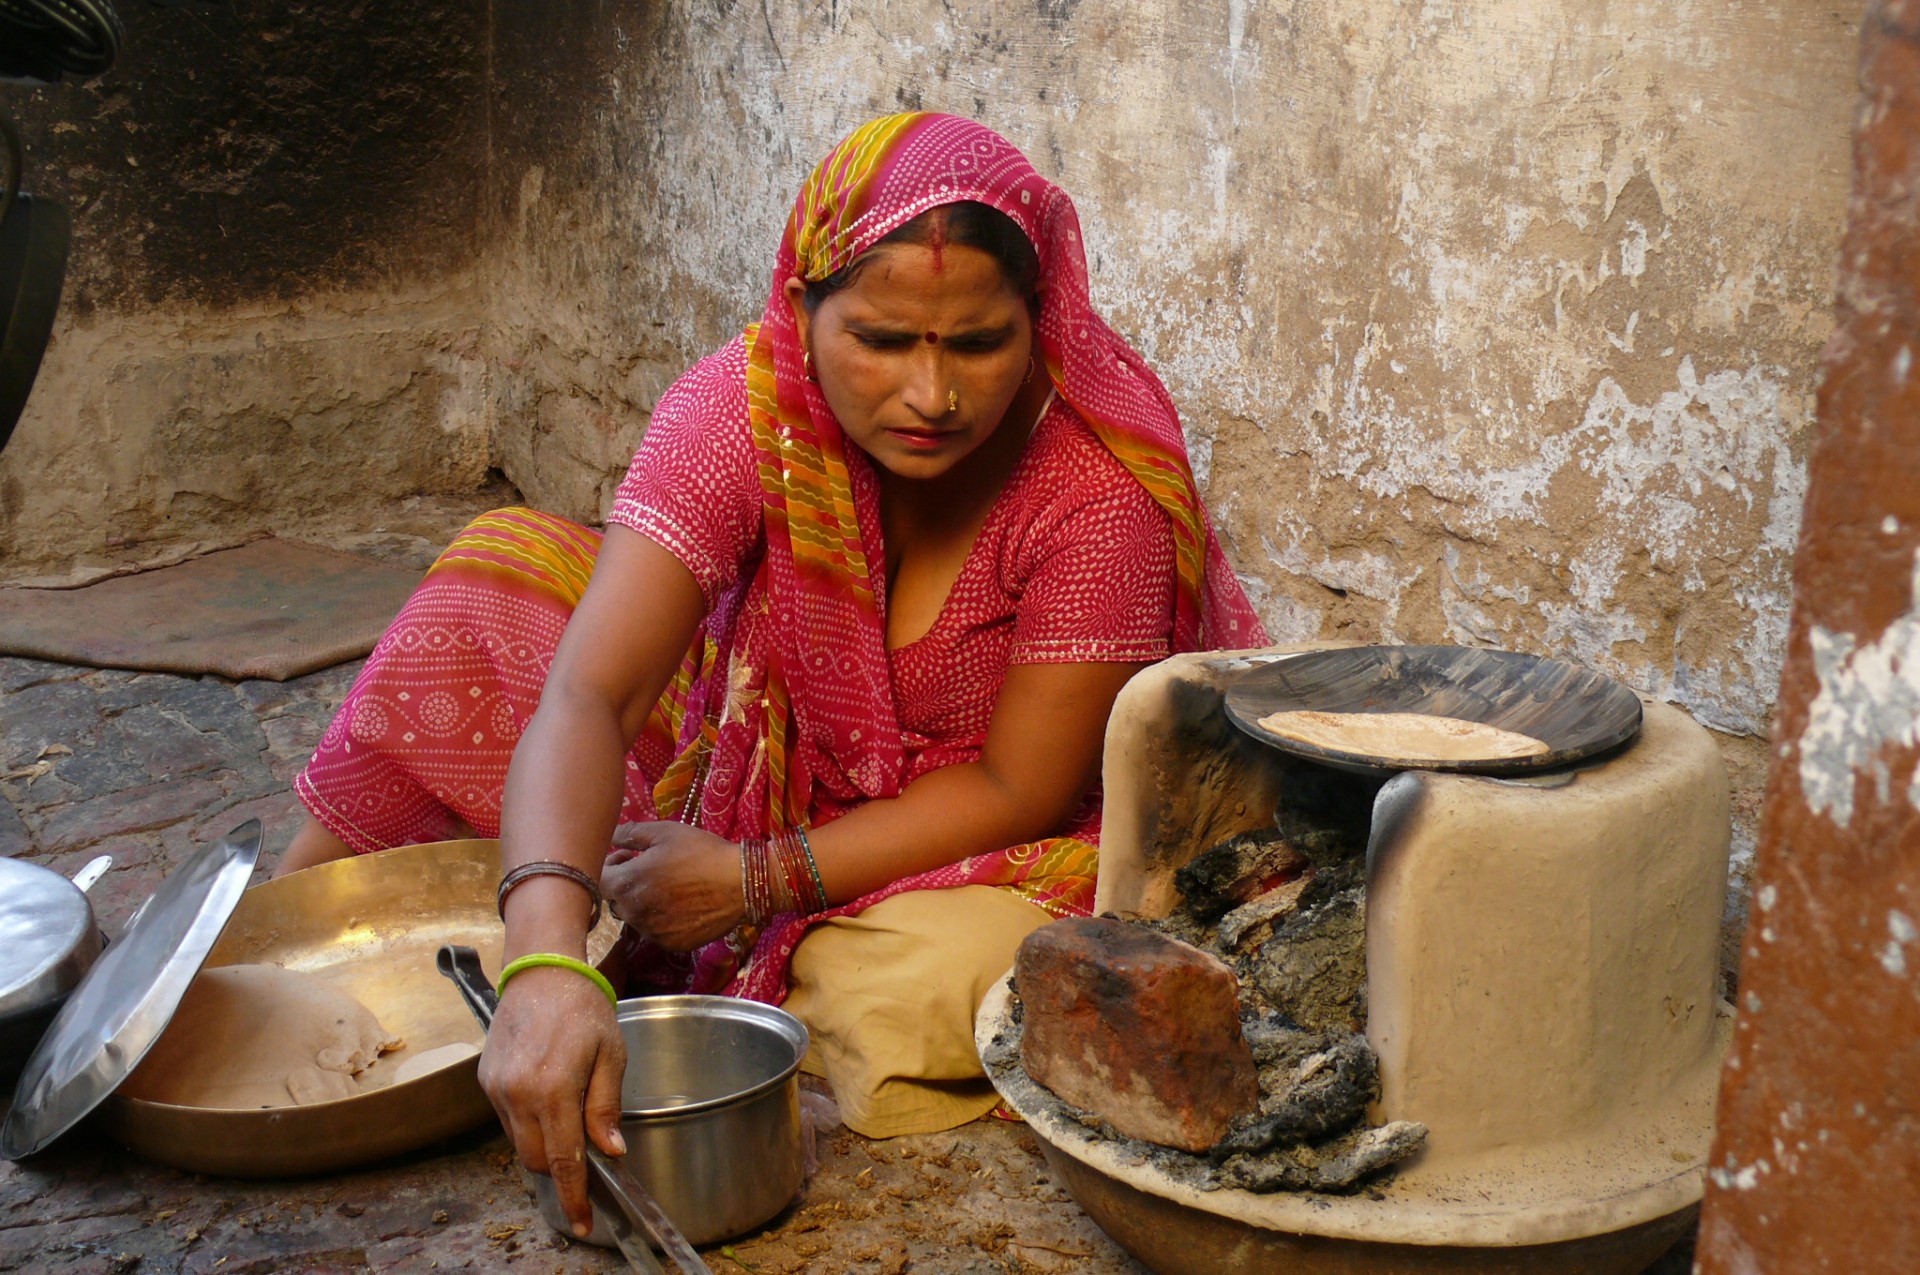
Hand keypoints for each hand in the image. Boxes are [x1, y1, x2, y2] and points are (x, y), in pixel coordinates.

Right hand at [477, 966, 626, 1237]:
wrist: (540, 973)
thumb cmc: (583, 1008)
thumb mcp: (610, 1054)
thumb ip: (606, 1105)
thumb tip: (611, 1151)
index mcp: (553, 1088)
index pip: (564, 1159)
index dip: (574, 1196)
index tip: (583, 1222)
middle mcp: (517, 1093)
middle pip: (538, 1160)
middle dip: (562, 1169)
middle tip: (588, 1156)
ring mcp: (496, 1089)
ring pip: (520, 1144)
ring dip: (545, 1146)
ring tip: (569, 1117)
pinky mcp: (486, 1081)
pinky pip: (508, 1121)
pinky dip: (529, 1124)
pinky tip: (548, 1100)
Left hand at [603, 821, 745, 950]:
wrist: (740, 882)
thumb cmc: (700, 852)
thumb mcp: (664, 832)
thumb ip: (629, 834)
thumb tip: (608, 837)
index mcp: (627, 884)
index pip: (598, 879)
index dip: (609, 866)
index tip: (627, 857)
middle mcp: (633, 913)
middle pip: (614, 900)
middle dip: (624, 884)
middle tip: (649, 869)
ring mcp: (651, 932)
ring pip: (634, 917)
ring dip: (641, 903)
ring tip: (667, 887)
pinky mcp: (670, 944)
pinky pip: (655, 931)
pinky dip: (660, 919)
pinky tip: (680, 904)